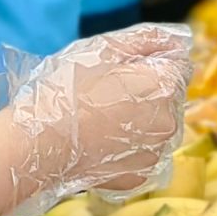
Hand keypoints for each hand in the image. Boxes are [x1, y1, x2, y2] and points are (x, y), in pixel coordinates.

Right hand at [1, 23, 195, 215]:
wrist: (38, 145)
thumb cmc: (65, 90)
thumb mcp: (103, 48)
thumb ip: (147, 38)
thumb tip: (178, 40)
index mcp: (164, 85)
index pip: (177, 64)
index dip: (149, 62)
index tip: (119, 69)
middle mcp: (170, 122)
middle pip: (168, 97)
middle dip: (145, 91)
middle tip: (104, 94)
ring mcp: (156, 153)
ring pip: (156, 127)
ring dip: (139, 121)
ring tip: (100, 121)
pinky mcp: (140, 177)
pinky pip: (142, 154)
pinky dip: (127, 148)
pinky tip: (100, 143)